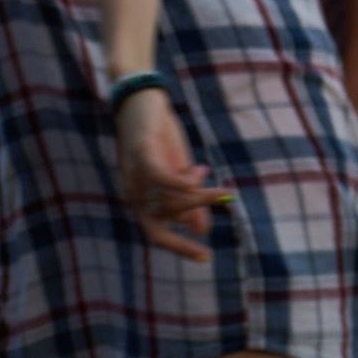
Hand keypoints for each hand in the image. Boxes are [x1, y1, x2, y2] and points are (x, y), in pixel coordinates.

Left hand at [114, 88, 227, 262]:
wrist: (141, 99)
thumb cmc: (158, 137)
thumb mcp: (176, 171)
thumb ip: (187, 198)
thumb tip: (202, 231)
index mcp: (141, 201)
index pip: (157, 235)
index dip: (181, 248)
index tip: (206, 258)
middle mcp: (133, 192)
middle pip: (166, 217)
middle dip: (196, 212)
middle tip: (224, 199)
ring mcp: (135, 174)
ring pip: (168, 198)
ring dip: (198, 195)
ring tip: (220, 187)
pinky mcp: (141, 152)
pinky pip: (161, 177)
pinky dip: (182, 182)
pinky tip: (200, 176)